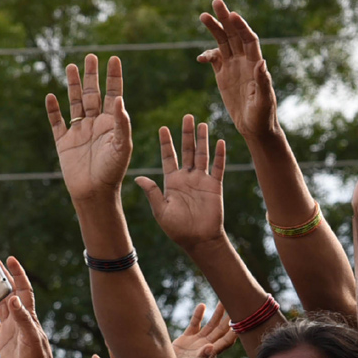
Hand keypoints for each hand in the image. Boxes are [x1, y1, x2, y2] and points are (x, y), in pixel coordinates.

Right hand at [0, 257, 57, 357]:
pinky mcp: (3, 340)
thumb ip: (23, 319)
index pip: (23, 290)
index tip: (10, 259)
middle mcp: (19, 320)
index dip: (18, 274)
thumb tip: (14, 299)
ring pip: (0, 306)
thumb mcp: (31, 339)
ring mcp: (11, 329)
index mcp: (28, 316)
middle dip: (2, 278)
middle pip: (10, 293)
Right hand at [46, 55, 132, 202]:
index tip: (115, 59)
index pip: (114, 95)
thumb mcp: (122, 147)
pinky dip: (53, 110)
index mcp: (112, 125)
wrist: (94, 193)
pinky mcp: (64, 142)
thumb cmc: (113, 172)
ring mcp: (79, 132)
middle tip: (91, 57)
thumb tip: (119, 99)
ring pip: (75, 103)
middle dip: (92, 76)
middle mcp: (95, 125)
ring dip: (73, 85)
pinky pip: (57, 122)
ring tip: (71, 66)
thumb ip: (121, 123)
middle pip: (93, 94)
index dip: (114, 77)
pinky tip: (51, 96)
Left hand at [135, 116, 226, 250]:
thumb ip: (152, 192)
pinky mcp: (214, 186)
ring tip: (202, 124)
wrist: (198, 240)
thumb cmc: (177, 229)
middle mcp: (186, 178)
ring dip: (202, 140)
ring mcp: (201, 180)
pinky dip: (219, 155)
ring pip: (202, 155)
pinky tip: (219, 142)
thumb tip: (138, 178)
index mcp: (171, 182)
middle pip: (186, 151)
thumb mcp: (160, 210)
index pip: (168, 157)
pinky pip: (218, 168)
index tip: (163, 128)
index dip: (166, 143)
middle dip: (186, 134)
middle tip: (187, 117)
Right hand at [172, 302, 235, 357]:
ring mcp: (197, 341)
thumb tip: (211, 346)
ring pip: (211, 325)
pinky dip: (198, 315)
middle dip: (228, 318)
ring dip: (217, 314)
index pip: (226, 340)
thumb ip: (202, 356)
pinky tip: (202, 305)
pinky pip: (195, 325)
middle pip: (221, 330)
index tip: (241, 320)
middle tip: (235, 304)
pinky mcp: (186, 339)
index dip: (234, 331)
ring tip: (222, 301)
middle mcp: (207, 346)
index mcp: (211, 353)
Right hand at [197, 0, 279, 139]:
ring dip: (214, 29)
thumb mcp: (264, 101)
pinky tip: (200, 58)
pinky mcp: (224, 76)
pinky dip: (208, 55)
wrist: (255, 128)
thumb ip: (263, 82)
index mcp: (255, 65)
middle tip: (216, 2)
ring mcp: (233, 67)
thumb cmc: (263, 116)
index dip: (241, 26)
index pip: (249, 39)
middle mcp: (244, 62)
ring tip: (203, 16)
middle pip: (234, 35)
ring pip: (223, 42)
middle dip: (225, 19)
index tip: (232, 15)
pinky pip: (215, 59)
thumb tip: (262, 63)